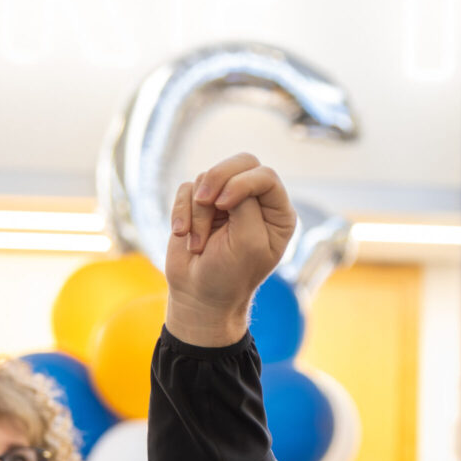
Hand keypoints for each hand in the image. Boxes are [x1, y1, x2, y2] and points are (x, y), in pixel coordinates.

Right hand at [166, 152, 296, 345]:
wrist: (199, 297)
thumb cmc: (230, 276)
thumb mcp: (248, 241)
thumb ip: (244, 201)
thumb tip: (223, 179)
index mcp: (278, 214)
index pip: (266, 176)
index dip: (242, 182)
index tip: (224, 205)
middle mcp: (256, 203)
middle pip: (241, 162)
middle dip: (218, 180)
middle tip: (205, 201)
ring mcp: (227, 202)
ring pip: (208, 179)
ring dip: (198, 213)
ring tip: (200, 244)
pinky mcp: (200, 204)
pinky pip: (187, 189)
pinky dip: (182, 213)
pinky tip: (183, 236)